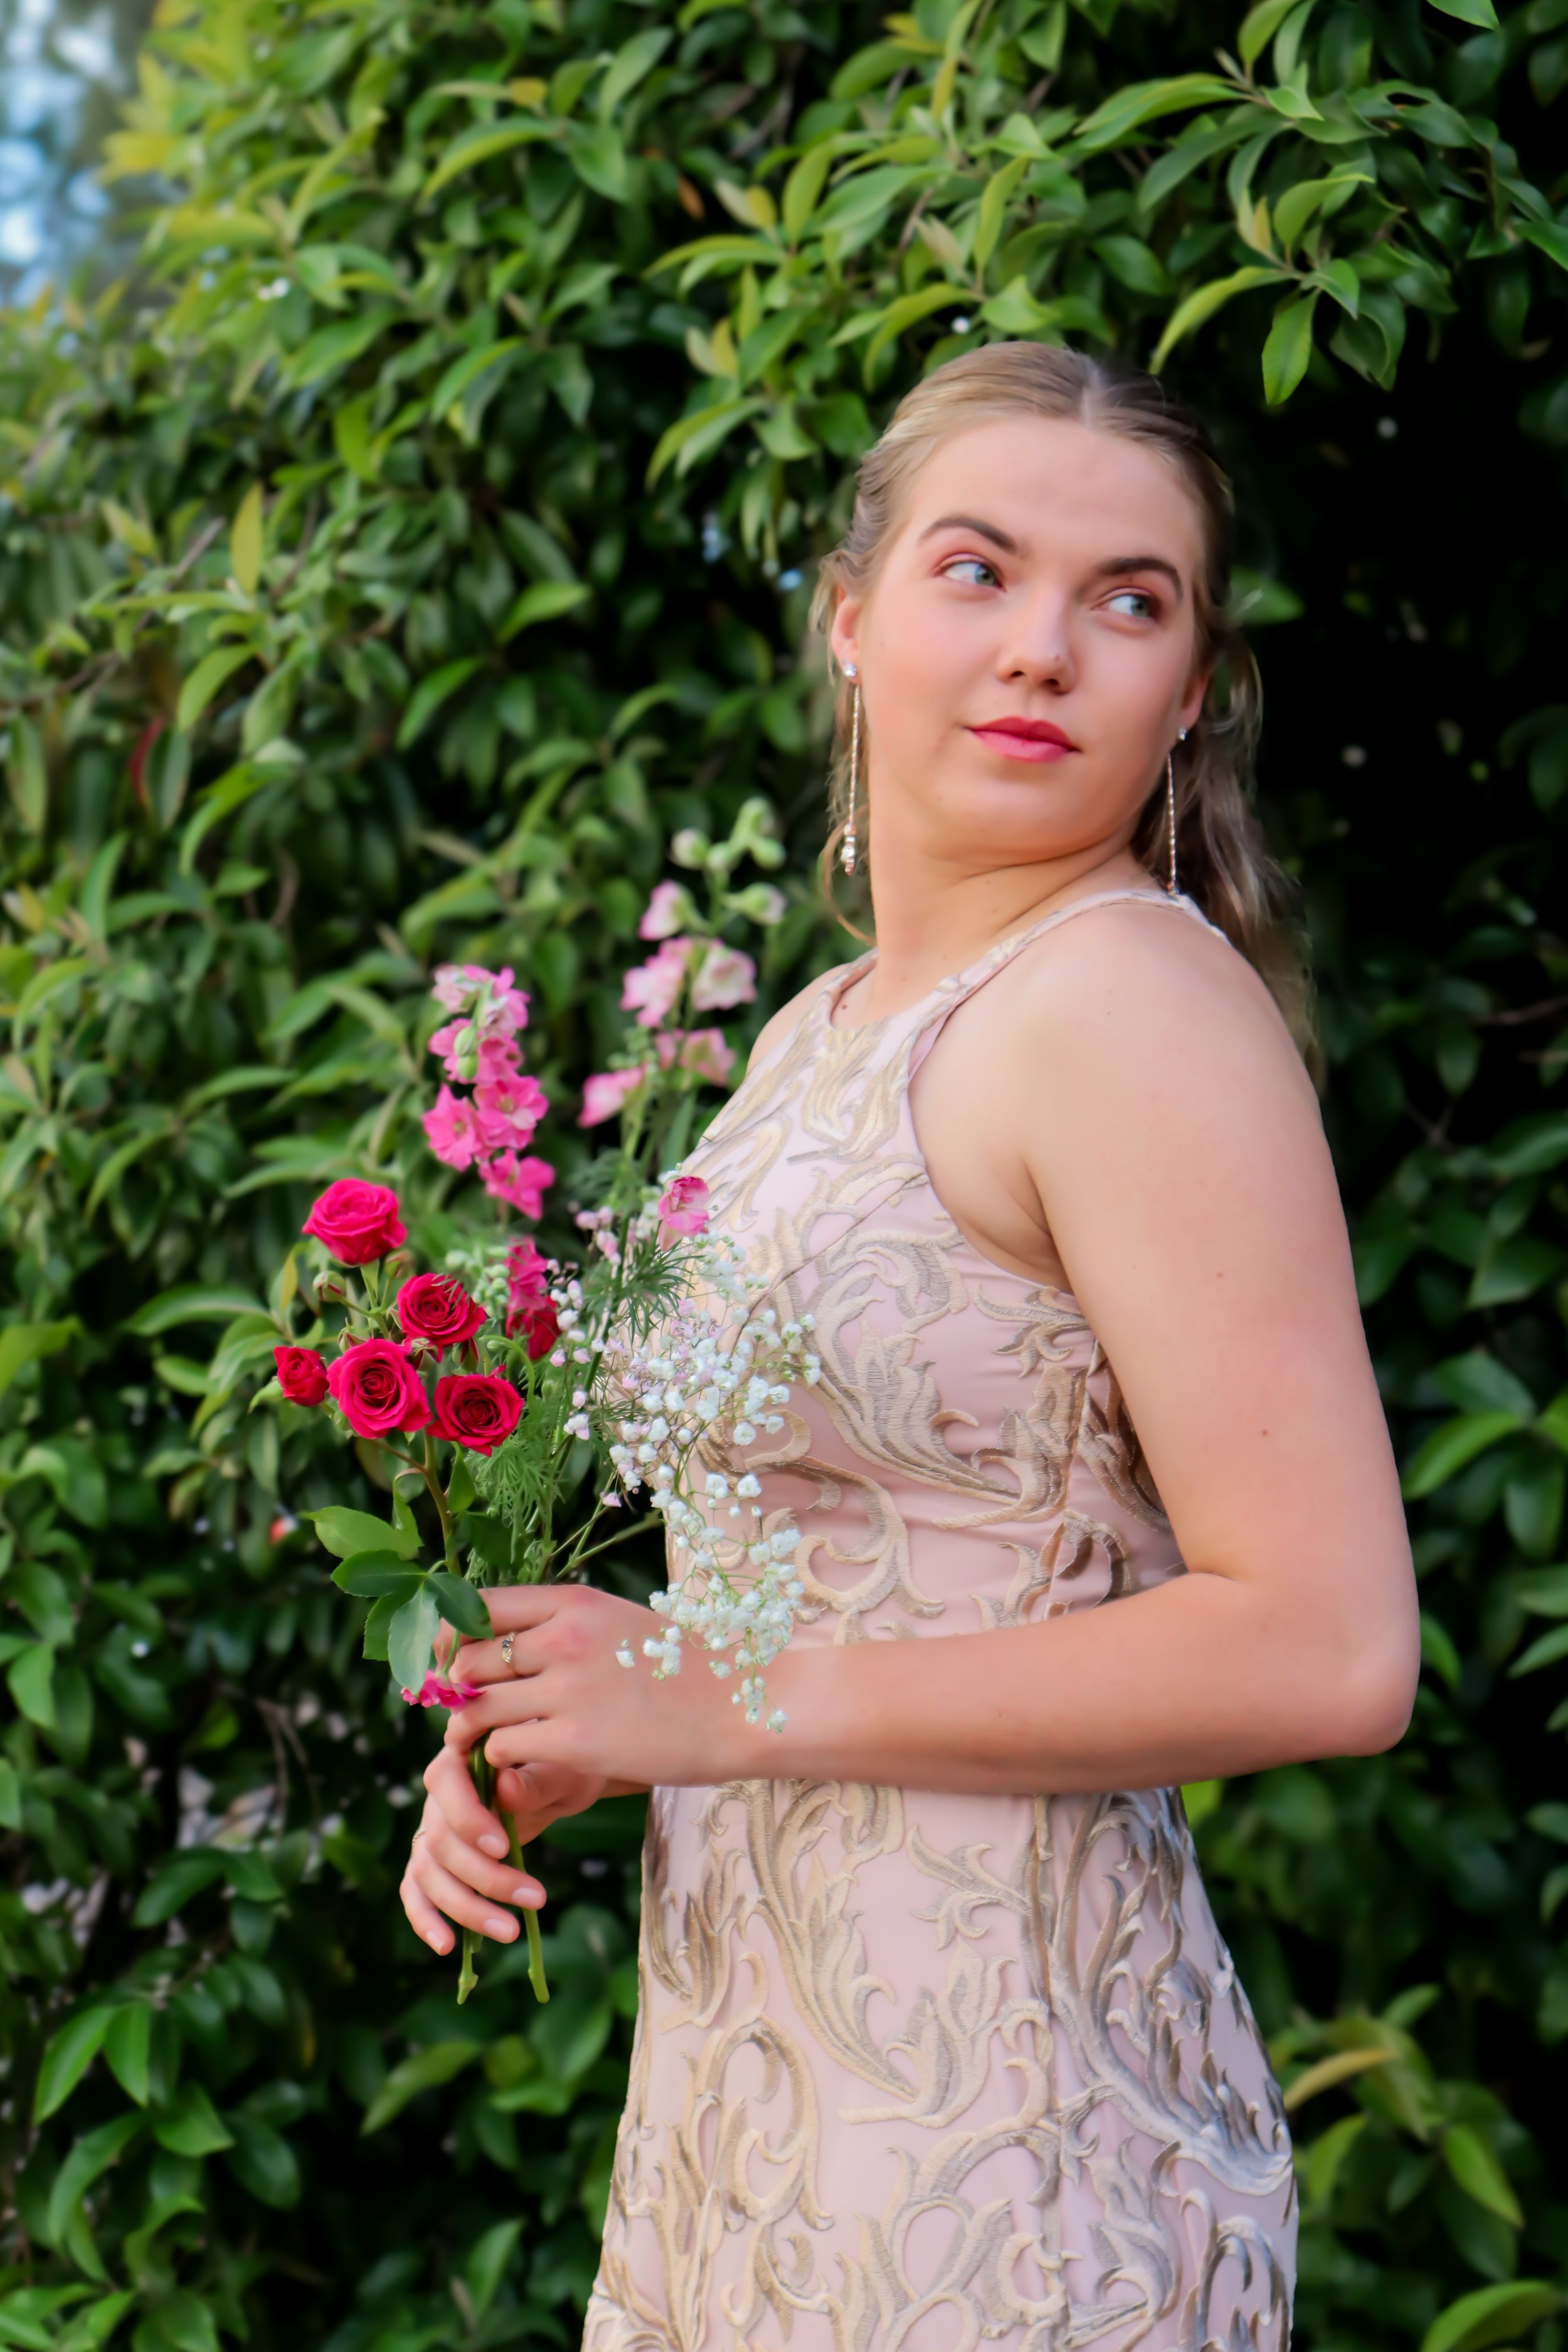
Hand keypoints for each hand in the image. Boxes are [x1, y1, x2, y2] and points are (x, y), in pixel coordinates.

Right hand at [399, 1744, 606, 1957]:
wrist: (562, 1780)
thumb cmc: (563, 1766)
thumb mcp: (564, 1768)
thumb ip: (535, 1779)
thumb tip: (505, 1789)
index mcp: (461, 1754)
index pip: (445, 1782)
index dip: (468, 1818)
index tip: (505, 1848)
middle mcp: (438, 1794)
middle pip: (440, 1840)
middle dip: (484, 1877)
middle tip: (536, 1898)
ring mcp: (432, 1829)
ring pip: (429, 1872)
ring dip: (465, 1907)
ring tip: (511, 1932)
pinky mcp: (435, 1862)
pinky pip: (417, 1890)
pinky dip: (425, 1919)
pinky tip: (447, 1946)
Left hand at [443, 1582, 742, 1790]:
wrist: (740, 1705)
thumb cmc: (680, 1667)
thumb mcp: (615, 1623)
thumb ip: (558, 1628)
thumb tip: (493, 1643)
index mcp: (573, 1603)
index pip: (479, 1607)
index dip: (452, 1637)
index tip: (451, 1661)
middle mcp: (565, 1638)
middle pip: (469, 1661)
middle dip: (459, 1690)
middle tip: (471, 1708)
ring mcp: (570, 1690)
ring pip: (478, 1708)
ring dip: (472, 1729)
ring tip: (487, 1740)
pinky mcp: (577, 1741)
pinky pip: (503, 1748)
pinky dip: (501, 1759)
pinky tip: (524, 1760)